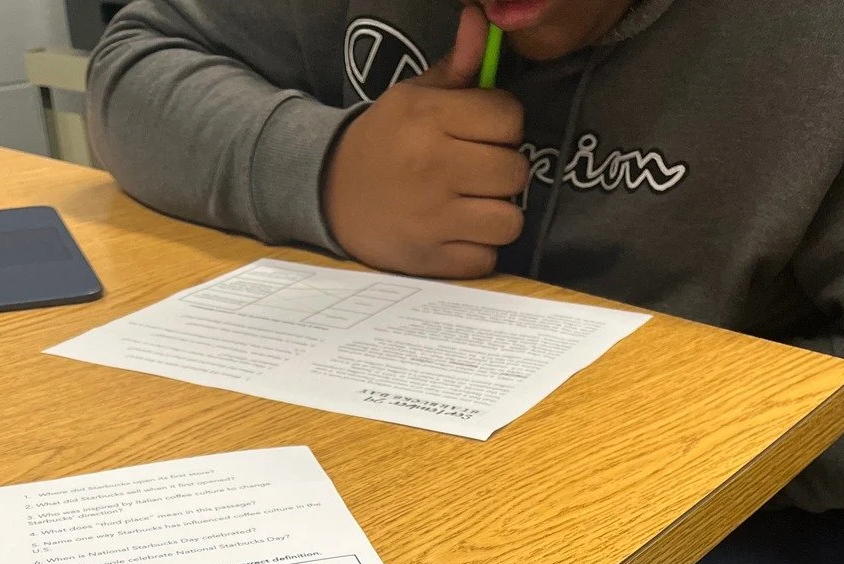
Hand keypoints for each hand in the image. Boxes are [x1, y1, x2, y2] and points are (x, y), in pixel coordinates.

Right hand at [322, 5, 527, 278]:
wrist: (328, 194)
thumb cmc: (383, 142)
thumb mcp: (412, 97)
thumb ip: (456, 66)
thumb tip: (483, 21)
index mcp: (429, 119)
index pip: (510, 118)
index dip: (504, 125)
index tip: (484, 134)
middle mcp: (434, 168)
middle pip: (515, 171)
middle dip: (504, 171)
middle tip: (479, 173)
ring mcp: (433, 219)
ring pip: (509, 221)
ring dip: (498, 215)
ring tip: (475, 206)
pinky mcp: (430, 260)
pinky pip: (486, 259)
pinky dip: (478, 250)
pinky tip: (458, 234)